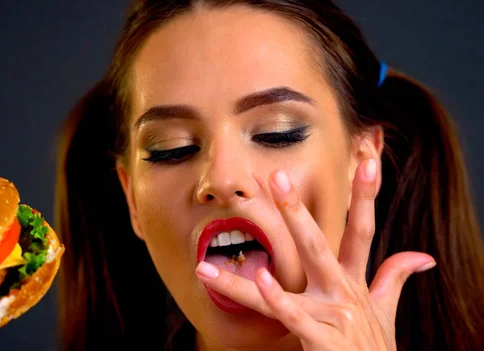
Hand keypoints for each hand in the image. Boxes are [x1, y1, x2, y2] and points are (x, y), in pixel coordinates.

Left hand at [196, 159, 435, 349]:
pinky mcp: (323, 339)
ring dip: (245, 279)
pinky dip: (276, 299)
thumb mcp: (385, 311)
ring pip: (284, 289)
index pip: (363, 231)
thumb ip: (394, 278)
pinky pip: (294, 317)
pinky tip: (258, 279)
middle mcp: (342, 293)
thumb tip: (422, 256)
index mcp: (353, 281)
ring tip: (216, 256)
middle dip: (296, 210)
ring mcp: (332, 316)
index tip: (366, 160)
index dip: (367, 196)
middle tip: (275, 177)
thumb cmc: (372, 347)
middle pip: (318, 244)